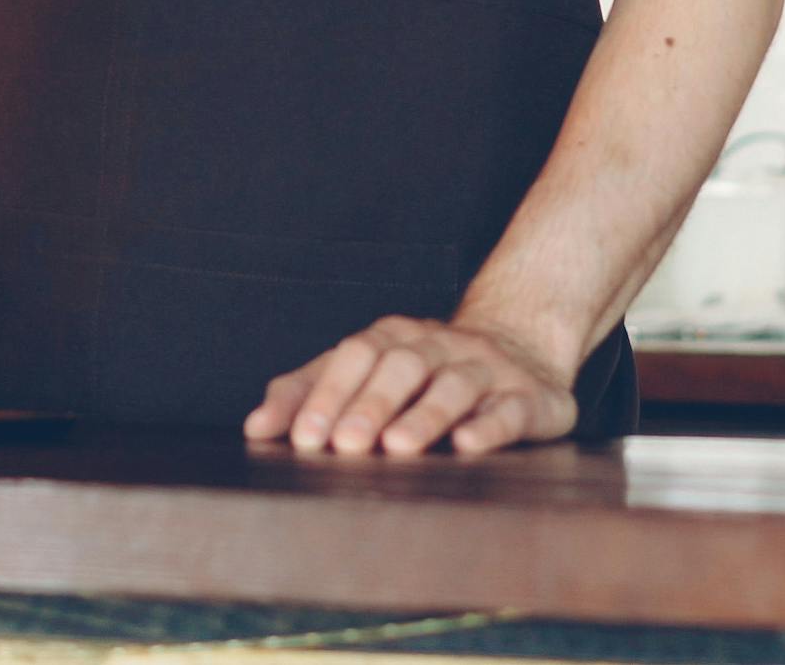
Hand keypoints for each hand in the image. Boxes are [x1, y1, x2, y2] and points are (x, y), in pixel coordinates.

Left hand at [246, 315, 578, 456]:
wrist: (521, 348)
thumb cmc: (424, 372)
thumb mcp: (364, 373)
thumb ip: (308, 393)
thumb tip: (254, 428)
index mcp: (394, 337)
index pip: (355, 355)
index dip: (328, 393)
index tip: (302, 436)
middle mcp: (439, 345)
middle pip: (401, 365)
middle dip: (370, 405)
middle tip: (345, 446)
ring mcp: (486, 368)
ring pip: (454, 385)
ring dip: (424, 415)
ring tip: (398, 447)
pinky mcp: (530, 397)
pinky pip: (510, 408)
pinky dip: (489, 425)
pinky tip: (468, 444)